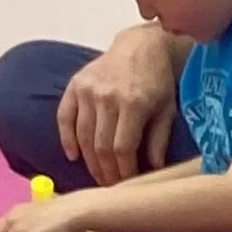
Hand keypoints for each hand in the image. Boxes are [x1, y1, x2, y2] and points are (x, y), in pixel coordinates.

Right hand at [58, 27, 182, 186]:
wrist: (141, 46)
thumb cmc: (158, 80)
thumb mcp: (167, 109)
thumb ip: (159, 139)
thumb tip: (155, 168)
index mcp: (133, 104)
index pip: (122, 148)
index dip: (123, 171)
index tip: (128, 184)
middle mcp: (107, 97)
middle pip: (101, 146)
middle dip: (106, 171)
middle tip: (112, 186)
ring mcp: (88, 90)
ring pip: (83, 136)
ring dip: (89, 161)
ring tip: (98, 176)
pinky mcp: (76, 84)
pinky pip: (65, 117)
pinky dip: (66, 139)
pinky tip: (73, 156)